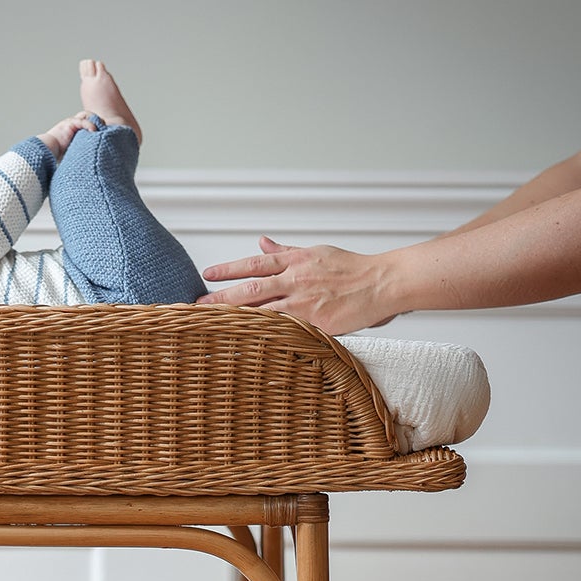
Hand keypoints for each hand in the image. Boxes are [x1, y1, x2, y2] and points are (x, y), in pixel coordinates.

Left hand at [197, 237, 398, 334]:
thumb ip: (286, 251)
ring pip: (263, 306)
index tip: (207, 273)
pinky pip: (284, 326)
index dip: (229, 268)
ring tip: (211, 321)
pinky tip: (244, 338)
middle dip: (222, 295)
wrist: (383, 282)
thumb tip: (262, 242)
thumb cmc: (353, 270)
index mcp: (297, 260)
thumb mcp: (316, 253)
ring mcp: (305, 299)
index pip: (255, 263)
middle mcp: (296, 277)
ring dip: (235, 314)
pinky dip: (262, 331)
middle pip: (251, 285)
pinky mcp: (315, 319)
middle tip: (197, 303)